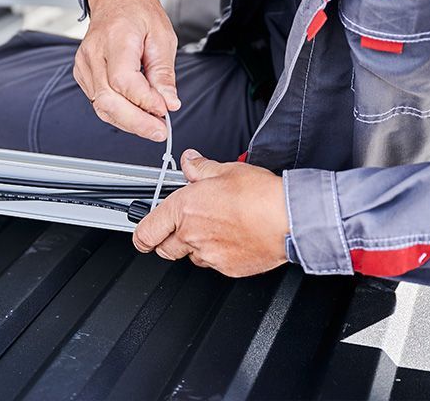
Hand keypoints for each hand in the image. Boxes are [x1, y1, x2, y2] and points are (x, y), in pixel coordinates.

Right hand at [74, 0, 179, 141]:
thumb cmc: (139, 13)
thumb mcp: (162, 37)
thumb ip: (163, 73)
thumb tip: (169, 103)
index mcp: (115, 38)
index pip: (123, 80)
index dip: (144, 101)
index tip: (164, 111)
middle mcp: (93, 53)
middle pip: (108, 99)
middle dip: (136, 122)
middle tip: (160, 131)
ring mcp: (84, 64)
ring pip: (101, 105)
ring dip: (128, 121)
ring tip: (152, 126)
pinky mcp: (83, 73)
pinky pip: (98, 101)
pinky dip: (118, 113)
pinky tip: (136, 115)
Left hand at [133, 150, 289, 276]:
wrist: (289, 219)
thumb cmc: (259, 195)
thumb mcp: (225, 170)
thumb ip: (199, 168)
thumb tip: (189, 161)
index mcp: (183, 209)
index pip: (147, 231)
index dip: (140, 234)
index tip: (141, 234)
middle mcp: (192, 234)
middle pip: (164, 249)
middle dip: (167, 240)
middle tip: (180, 228)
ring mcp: (209, 254)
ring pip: (191, 256)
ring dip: (194, 247)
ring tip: (214, 229)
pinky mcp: (228, 268)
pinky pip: (214, 264)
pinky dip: (218, 255)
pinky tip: (232, 239)